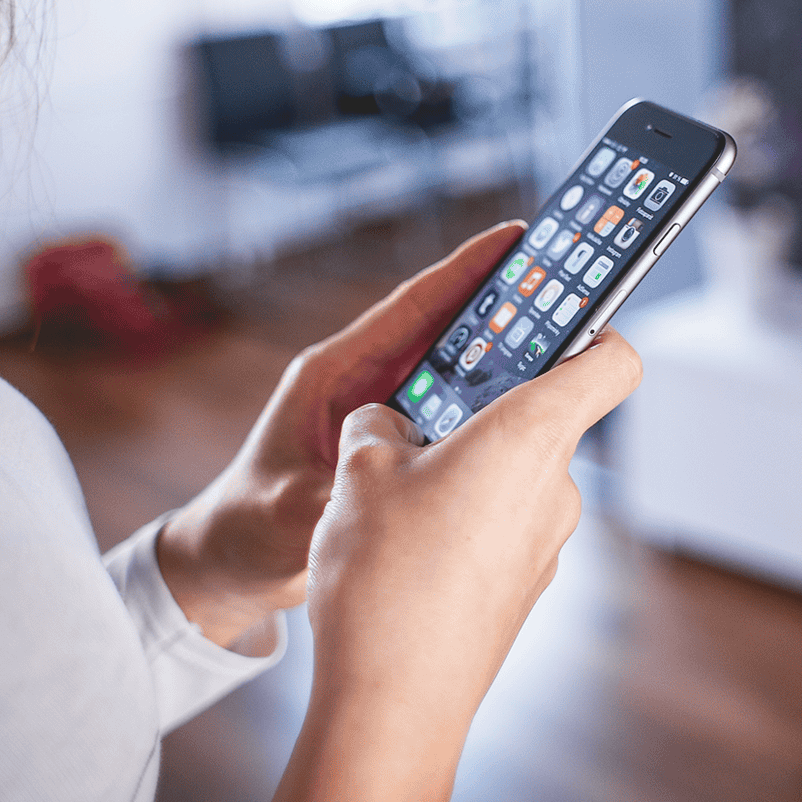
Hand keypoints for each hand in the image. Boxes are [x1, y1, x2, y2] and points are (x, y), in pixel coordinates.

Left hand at [156, 222, 526, 648]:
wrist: (232, 563)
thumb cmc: (245, 527)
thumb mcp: (283, 511)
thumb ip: (327, 496)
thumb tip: (372, 489)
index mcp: (334, 374)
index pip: (409, 308)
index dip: (462, 271)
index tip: (514, 238)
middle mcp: (363, 382)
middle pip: (444, 330)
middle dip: (502, 305)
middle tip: (566, 284)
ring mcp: (382, 413)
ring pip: (456, 370)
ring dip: (504, 356)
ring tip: (568, 340)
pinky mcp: (396, 444)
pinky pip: (454, 414)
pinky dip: (490, 407)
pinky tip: (534, 412)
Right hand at [266, 327, 642, 801]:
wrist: (393, 708)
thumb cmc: (383, 579)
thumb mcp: (358, 473)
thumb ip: (380, 425)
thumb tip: (389, 423)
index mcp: (530, 437)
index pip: (612, 360)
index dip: (594, 327)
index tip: (553, 317)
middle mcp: (555, 487)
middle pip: (543, 416)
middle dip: (481, 407)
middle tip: (417, 411)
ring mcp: (546, 543)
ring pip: (513, 475)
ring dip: (463, 468)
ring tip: (390, 491)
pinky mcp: (523, 587)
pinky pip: (500, 527)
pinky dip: (462, 520)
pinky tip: (402, 546)